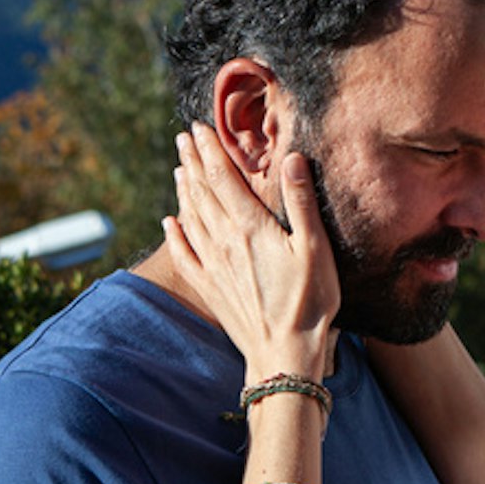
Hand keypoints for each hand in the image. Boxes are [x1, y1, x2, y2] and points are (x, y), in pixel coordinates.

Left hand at [164, 124, 338, 379]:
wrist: (284, 356)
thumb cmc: (309, 303)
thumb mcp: (315, 248)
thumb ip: (301, 201)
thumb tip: (293, 157)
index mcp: (251, 227)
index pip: (223, 178)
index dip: (211, 150)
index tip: (200, 127)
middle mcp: (224, 242)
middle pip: (202, 192)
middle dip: (193, 162)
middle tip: (183, 138)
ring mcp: (213, 266)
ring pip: (190, 218)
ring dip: (184, 191)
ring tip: (178, 169)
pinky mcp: (210, 288)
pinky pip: (185, 255)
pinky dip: (175, 235)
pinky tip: (169, 222)